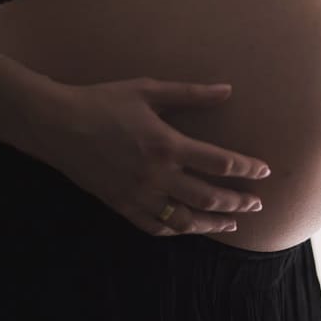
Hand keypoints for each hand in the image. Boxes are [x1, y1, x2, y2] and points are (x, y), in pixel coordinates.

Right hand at [27, 77, 270, 236]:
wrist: (55, 124)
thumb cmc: (103, 101)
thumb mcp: (149, 90)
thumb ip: (191, 94)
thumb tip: (228, 89)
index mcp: (167, 145)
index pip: (220, 163)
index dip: (247, 169)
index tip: (264, 171)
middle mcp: (156, 176)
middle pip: (209, 197)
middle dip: (238, 202)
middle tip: (258, 204)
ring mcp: (138, 195)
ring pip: (185, 219)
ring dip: (213, 223)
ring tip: (233, 224)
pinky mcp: (121, 206)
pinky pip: (155, 227)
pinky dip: (176, 231)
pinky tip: (189, 229)